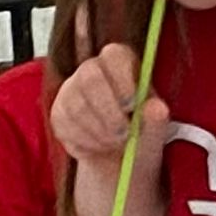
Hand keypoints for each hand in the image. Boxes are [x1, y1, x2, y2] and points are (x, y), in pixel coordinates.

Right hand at [50, 43, 166, 172]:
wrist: (120, 162)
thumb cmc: (141, 137)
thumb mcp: (155, 133)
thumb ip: (157, 121)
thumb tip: (157, 108)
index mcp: (123, 64)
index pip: (115, 54)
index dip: (122, 78)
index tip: (133, 105)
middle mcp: (93, 69)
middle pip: (90, 75)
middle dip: (108, 109)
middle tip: (124, 133)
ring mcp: (71, 89)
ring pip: (76, 103)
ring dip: (99, 130)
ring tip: (116, 143)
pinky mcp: (59, 112)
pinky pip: (65, 124)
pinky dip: (86, 142)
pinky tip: (100, 147)